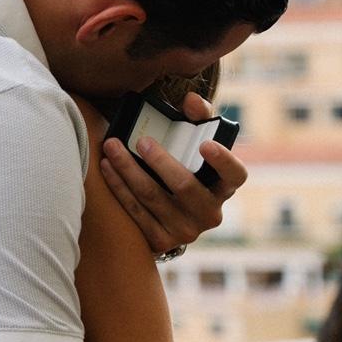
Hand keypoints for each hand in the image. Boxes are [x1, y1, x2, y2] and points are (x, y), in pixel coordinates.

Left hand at [98, 90, 247, 254]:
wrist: (167, 213)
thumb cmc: (183, 165)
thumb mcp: (197, 143)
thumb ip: (198, 118)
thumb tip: (190, 100)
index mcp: (224, 187)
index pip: (235, 175)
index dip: (223, 161)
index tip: (206, 144)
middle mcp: (210, 212)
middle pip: (185, 187)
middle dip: (161, 163)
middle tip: (141, 141)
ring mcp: (186, 231)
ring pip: (153, 198)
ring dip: (129, 170)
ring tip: (111, 147)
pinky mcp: (161, 241)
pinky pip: (135, 213)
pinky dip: (118, 187)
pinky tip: (107, 167)